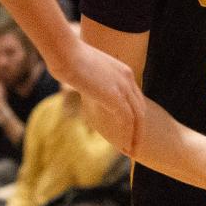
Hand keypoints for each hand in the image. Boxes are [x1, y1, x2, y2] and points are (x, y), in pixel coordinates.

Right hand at [57, 40, 144, 154]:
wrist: (65, 53)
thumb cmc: (67, 57)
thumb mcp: (85, 68)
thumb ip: (90, 77)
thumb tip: (82, 82)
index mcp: (123, 70)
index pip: (134, 97)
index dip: (132, 114)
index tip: (129, 128)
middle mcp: (128, 78)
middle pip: (140, 108)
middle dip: (139, 128)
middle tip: (135, 144)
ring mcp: (123, 87)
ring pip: (137, 117)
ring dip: (136, 136)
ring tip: (132, 151)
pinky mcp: (115, 96)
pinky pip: (127, 120)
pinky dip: (128, 135)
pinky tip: (124, 147)